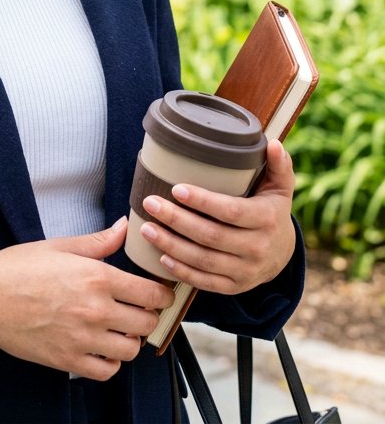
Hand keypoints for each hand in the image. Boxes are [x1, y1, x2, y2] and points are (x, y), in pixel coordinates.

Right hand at [0, 217, 173, 381]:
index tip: (160, 293)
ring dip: (130, 339)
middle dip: (149, 315)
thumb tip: (123, 228)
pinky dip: (111, 362)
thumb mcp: (59, 246)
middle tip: (140, 309)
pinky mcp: (68, 361)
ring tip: (120, 328)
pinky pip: (107, 371)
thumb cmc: (17, 268)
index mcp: (95, 276)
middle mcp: (94, 310)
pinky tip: (102, 347)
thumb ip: (98, 241)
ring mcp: (83, 339)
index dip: (162, 294)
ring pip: (130, 350)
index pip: (149, 293)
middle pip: (145, 323)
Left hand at [139, 140, 296, 294]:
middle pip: (211, 236)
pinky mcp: (234, 287)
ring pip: (204, 260)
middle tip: (150, 203)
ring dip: (172, 244)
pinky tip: (162, 257)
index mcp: (266, 220)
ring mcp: (245, 271)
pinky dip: (182, 271)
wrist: (284, 254)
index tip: (176, 188)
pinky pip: (205, 282)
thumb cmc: (272, 211)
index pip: (230, 211)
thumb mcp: (280, 188)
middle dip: (176, 220)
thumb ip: (278, 164)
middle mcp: (257, 248)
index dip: (203, 202)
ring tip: (146, 228)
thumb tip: (272, 143)